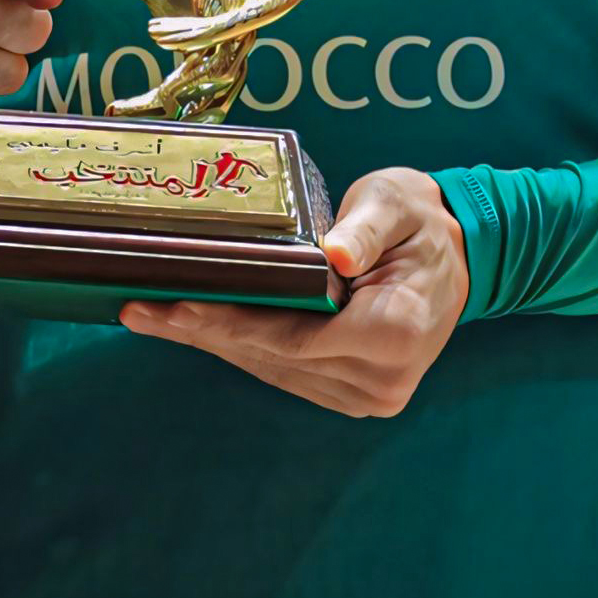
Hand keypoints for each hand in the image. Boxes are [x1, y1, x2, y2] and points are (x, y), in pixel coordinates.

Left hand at [118, 166, 466, 416]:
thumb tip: (337, 255)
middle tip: (140, 311)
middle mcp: (382, 378)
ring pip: (273, 370)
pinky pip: (285, 370)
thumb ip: (365, 229)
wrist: (457, 257)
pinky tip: (195, 328)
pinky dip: (240, 348)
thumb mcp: (396, 204)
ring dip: (213, 343)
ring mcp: (367, 394)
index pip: (299, 337)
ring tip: (152, 318)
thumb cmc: (420, 222)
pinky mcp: (352, 392)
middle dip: (204, 332)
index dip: (237, 324)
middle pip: (275, 358)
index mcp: (395, 332)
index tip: (183, 306)